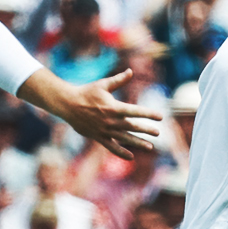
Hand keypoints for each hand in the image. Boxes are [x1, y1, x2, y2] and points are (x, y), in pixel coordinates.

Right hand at [21, 67, 161, 160]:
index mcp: (113, 107)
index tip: (161, 116)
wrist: (67, 104)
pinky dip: (121, 152)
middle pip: (132, 127)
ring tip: (150, 147)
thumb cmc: (87, 92)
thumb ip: (119, 80)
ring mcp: (104, 130)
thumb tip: (131, 71)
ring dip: (137, 143)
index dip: (148, 114)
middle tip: (158, 133)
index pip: (135, 111)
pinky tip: (131, 157)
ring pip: (124, 139)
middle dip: (146, 130)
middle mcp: (110, 120)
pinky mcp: (98, 136)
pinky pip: (111, 146)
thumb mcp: (103, 84)